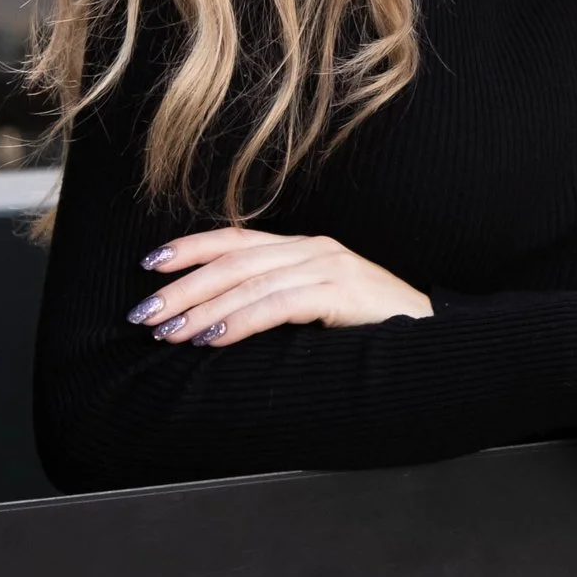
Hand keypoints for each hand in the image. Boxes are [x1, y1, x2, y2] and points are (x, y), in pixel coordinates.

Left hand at [127, 229, 429, 347]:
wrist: (432, 338)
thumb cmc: (371, 330)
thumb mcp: (318, 309)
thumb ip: (278, 303)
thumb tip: (216, 322)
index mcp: (305, 248)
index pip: (236, 239)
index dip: (191, 248)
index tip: (150, 265)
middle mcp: (314, 249)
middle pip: (234, 260)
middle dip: (183, 286)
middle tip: (144, 312)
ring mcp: (330, 267)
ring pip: (251, 282)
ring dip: (203, 308)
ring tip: (170, 331)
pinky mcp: (342, 291)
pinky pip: (281, 303)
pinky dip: (243, 320)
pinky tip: (215, 337)